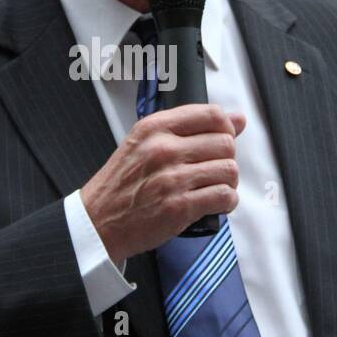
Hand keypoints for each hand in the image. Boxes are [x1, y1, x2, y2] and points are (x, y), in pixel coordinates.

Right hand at [81, 104, 246, 265]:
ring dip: (228, 182)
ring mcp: (172, 178)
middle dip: (226, 157)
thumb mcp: (144, 143)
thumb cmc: (122, 184)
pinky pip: (224, 197)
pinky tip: (214, 203)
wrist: (98, 222)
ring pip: (229, 170)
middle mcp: (164, 149)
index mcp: (154, 128)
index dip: (226, 128)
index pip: (211, 115)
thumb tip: (238, 119)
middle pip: (225, 143)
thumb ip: (189, 128)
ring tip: (213, 187)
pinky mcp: (180, 207)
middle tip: (213, 169)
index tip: (222, 139)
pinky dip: (226, 202)